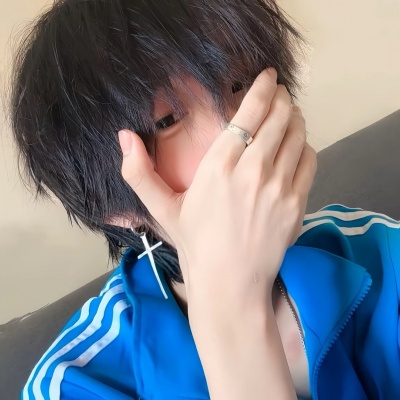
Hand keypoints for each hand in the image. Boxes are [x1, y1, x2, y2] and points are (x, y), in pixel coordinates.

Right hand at [118, 68, 316, 311]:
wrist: (229, 284)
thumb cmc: (196, 245)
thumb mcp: (162, 209)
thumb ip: (139, 172)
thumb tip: (123, 136)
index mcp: (219, 166)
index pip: (249, 112)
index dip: (262, 88)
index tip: (267, 76)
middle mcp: (253, 170)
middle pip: (278, 117)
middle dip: (281, 98)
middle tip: (279, 93)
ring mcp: (279, 187)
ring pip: (297, 135)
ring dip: (295, 118)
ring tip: (288, 114)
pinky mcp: (297, 203)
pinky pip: (309, 160)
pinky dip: (304, 146)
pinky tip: (296, 146)